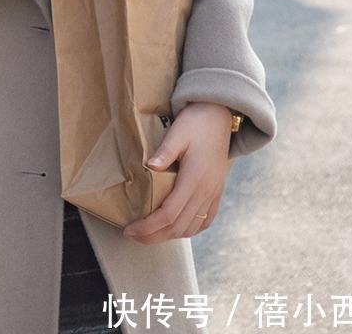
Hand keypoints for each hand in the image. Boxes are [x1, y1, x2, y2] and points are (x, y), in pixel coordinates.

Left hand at [123, 102, 233, 243]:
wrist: (220, 116)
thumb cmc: (196, 122)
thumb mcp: (178, 132)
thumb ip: (165, 152)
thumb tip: (149, 167)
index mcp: (194, 178)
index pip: (169, 214)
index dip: (148, 226)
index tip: (130, 229)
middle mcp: (205, 191)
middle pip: (178, 227)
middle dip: (154, 236)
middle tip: (134, 235)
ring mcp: (213, 193)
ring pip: (192, 228)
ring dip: (170, 235)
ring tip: (150, 234)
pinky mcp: (217, 191)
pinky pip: (206, 220)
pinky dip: (189, 230)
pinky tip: (177, 229)